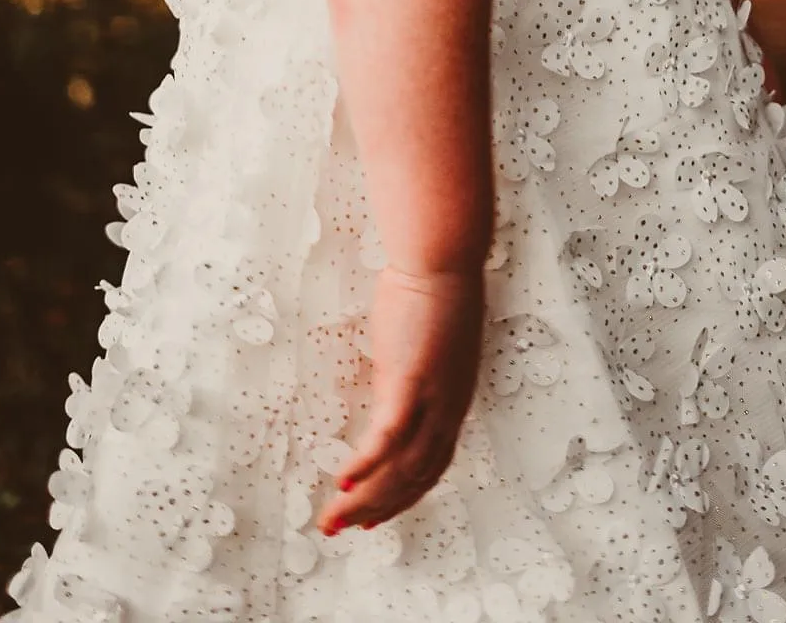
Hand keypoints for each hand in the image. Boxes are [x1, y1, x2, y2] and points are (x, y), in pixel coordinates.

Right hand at [317, 263, 484, 535]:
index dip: (403, 496)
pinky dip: (366, 464)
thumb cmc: (434, 286)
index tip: (375, 516)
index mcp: (453, 400)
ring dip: (364, 499)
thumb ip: (411, 373)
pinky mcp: (410, 380)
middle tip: (340, 529)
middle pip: (414, 478)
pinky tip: (342, 480)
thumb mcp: (425, 344)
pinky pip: (387, 436)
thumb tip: (390, 385)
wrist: (442, 256)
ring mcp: (432, 397)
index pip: (431, 465)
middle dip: (376, 509)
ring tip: (333, 518)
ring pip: (399, 469)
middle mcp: (448, 408)